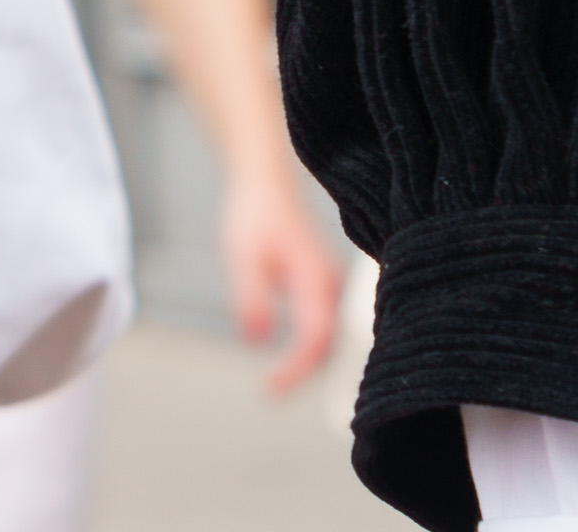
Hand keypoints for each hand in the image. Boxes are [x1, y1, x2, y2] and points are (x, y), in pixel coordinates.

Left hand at [218, 167, 340, 392]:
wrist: (267, 185)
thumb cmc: (254, 217)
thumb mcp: (243, 256)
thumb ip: (251, 297)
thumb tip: (256, 341)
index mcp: (316, 278)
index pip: (316, 338)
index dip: (297, 369)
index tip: (270, 387)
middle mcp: (333, 284)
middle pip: (329, 345)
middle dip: (303, 373)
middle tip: (271, 392)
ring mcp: (335, 285)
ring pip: (331, 337)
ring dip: (309, 363)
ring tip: (279, 383)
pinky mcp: (328, 286)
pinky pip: (328, 325)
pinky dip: (313, 347)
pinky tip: (293, 360)